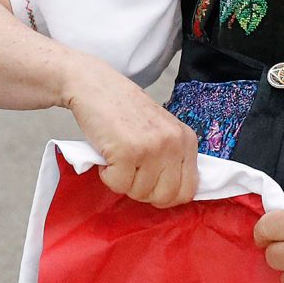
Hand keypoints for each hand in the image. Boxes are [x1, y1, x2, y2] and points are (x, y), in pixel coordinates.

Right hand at [60, 63, 198, 207]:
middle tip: (129, 172)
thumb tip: (173, 193)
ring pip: (140, 193)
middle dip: (143, 192)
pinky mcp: (127, 152)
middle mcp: (174, 143)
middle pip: (165, 196)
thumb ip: (171, 156)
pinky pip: (118, 185)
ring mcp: (152, 148)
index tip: (149, 185)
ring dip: (122, 181)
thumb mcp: (160, 129)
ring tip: (117, 157)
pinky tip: (107, 156)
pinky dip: (107, 176)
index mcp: (186, 139)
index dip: (165, 195)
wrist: (94, 85)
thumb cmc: (122, 108)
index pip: (188, 189)